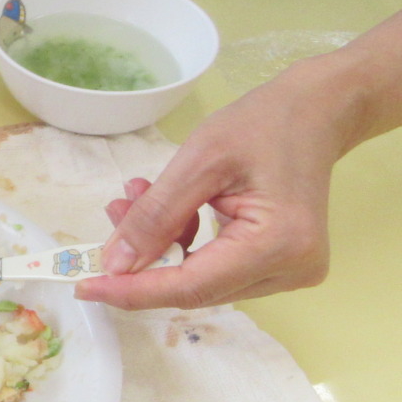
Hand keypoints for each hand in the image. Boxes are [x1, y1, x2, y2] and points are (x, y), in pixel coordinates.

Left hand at [74, 75, 347, 309]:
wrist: (316, 111)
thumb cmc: (264, 124)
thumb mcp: (199, 161)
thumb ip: (155, 217)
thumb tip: (114, 265)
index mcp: (280, 244)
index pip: (191, 286)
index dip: (133, 290)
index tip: (84, 285)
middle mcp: (292, 270)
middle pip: (194, 286)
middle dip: (143, 260)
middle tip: (110, 215)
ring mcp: (289, 272)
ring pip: (200, 279)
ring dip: (160, 246)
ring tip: (135, 198)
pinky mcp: (279, 265)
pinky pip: (215, 268)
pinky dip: (182, 243)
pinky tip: (168, 209)